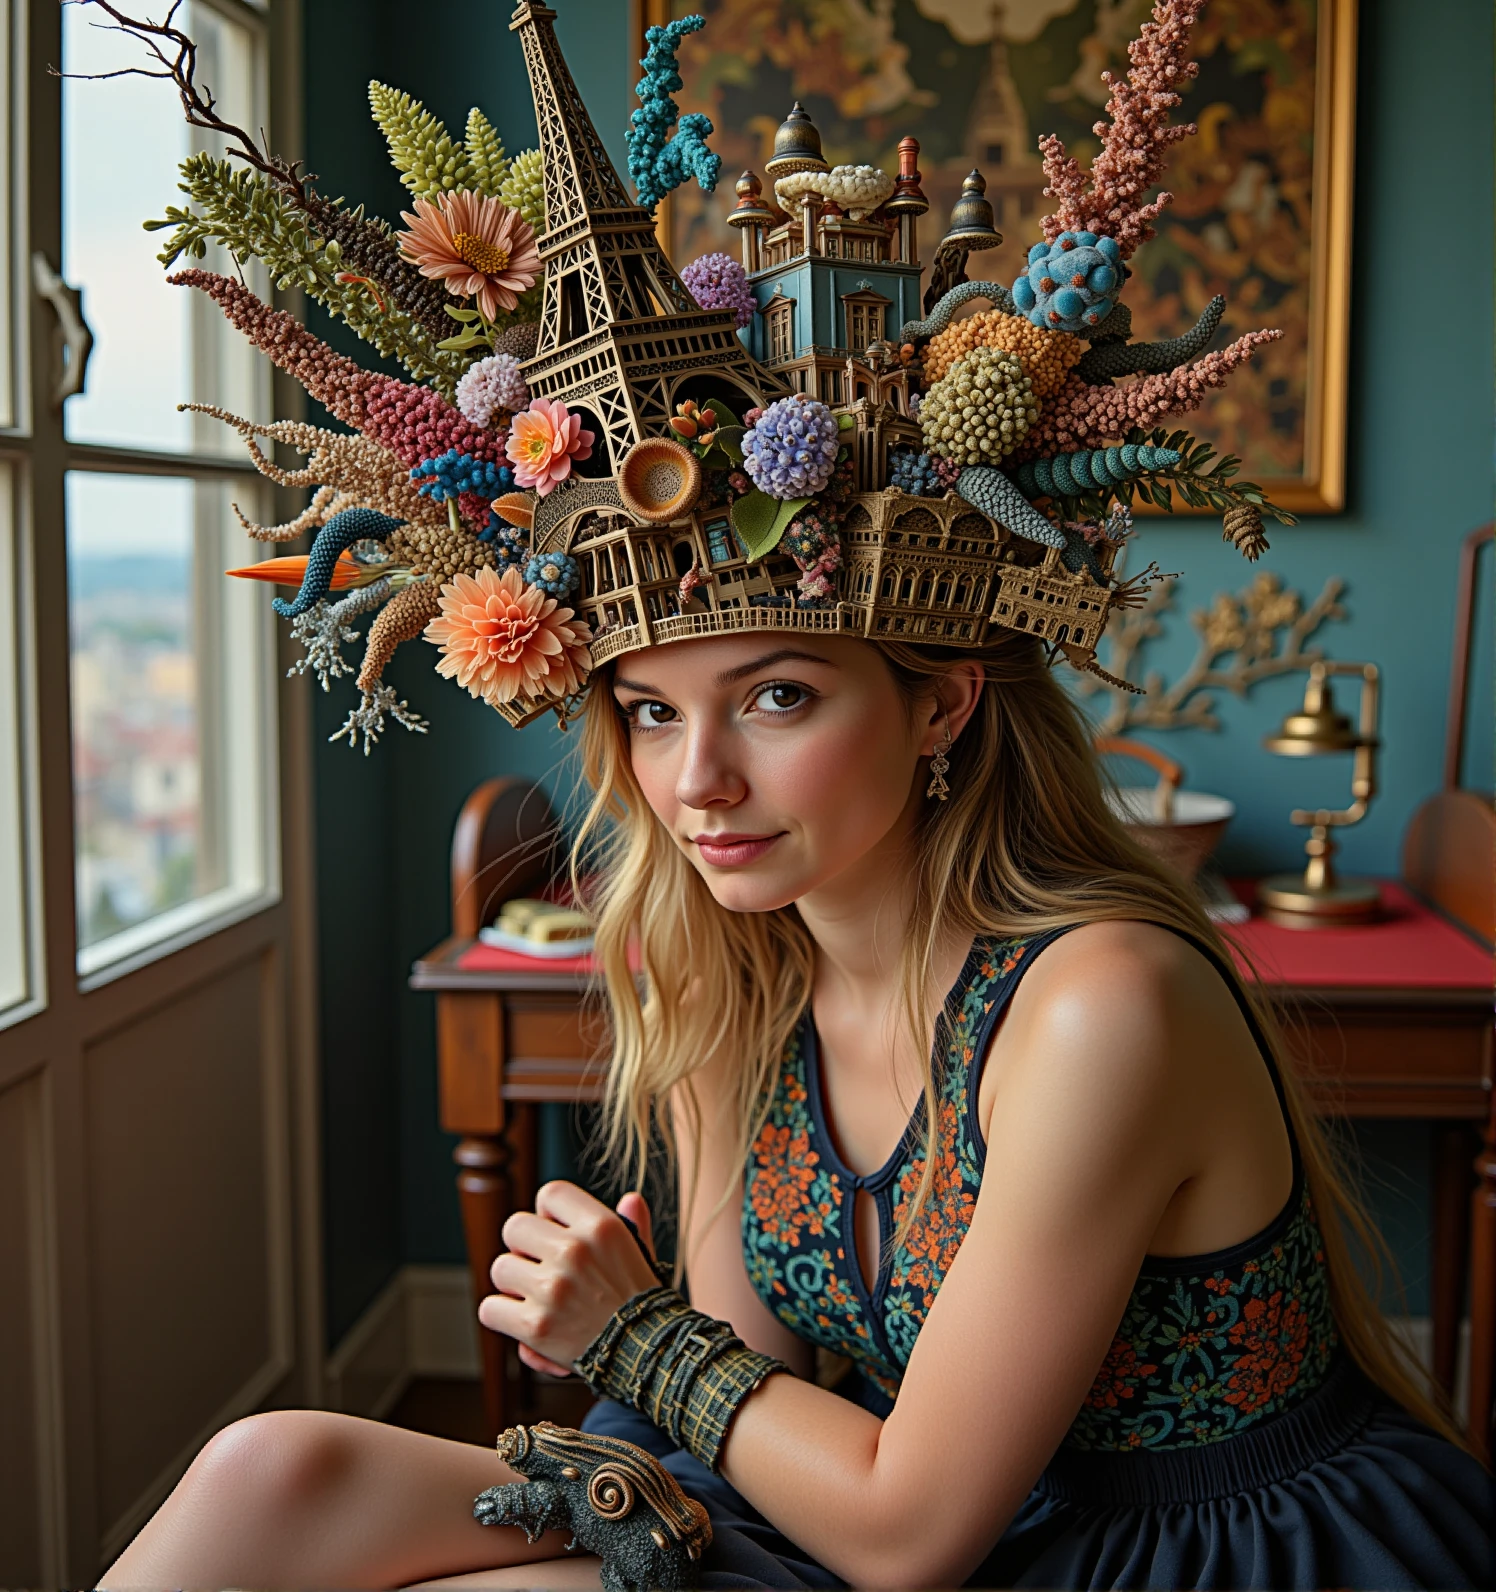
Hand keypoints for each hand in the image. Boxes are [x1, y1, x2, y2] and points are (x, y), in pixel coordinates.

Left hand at [479, 1184, 660, 1376]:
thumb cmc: (641, 1303)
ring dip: (513, 1284)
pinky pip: (490, 1308)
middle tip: (541, 1268)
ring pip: (500, 1268)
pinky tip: (524, 1322)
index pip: (551, 1194)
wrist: (647, 1354)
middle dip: (523, 1248)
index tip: (554, 1232)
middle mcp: (574, 1250)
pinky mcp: (535, 1325)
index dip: (546, 1213)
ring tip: (536, 1298)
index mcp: (601, 1226)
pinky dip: (502, 1317)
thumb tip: (631, 1199)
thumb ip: (633, 1225)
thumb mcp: (642, 1255)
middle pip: (515, 1227)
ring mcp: (552, 1288)